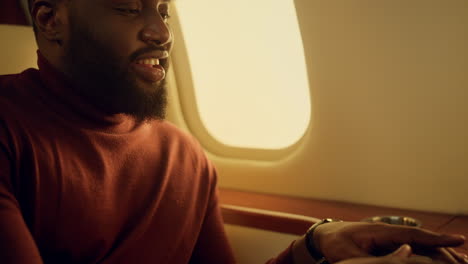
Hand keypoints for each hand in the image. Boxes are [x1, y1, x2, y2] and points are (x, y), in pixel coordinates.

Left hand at [312, 222, 465, 262]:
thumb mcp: (352, 255)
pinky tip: (442, 259)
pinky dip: (428, 252)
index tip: (458, 240)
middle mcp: (388, 230)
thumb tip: (407, 253)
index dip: (436, 239)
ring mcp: (389, 236)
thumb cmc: (337, 245)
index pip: (413, 235)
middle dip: (444, 249)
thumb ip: (377, 256)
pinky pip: (412, 247)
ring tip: (463, 259)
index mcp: (380, 231)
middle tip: (466, 260)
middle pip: (422, 240)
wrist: (326, 236)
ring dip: (440, 251)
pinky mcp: (388, 242)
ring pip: (420, 244)